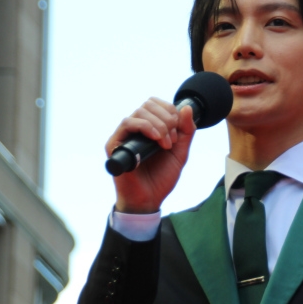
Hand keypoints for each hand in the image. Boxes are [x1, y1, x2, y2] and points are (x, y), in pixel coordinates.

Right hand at [105, 98, 196, 213]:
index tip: (178, 132)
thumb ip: (186, 131)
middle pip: (149, 104)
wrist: (149, 199)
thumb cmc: (161, 177)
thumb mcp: (180, 152)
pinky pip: (127, 123)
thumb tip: (187, 108)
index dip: (170, 111)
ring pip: (140, 112)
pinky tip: (156, 139)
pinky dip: (145, 127)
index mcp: (149, 128)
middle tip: (172, 140)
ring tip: (166, 145)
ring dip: (159, 125)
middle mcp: (135, 129)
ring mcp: (124, 135)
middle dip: (167, 119)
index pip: (156, 103)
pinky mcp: (115, 144)